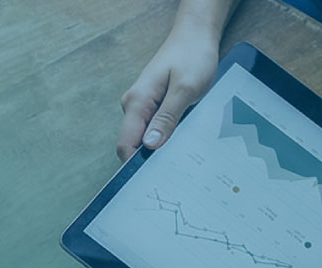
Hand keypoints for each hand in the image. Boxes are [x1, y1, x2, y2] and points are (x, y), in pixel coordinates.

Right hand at [118, 27, 220, 159]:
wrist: (196, 35)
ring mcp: (143, 105)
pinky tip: (182, 134)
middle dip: (151, 158)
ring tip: (183, 149)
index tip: (154, 178)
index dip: (136, 165)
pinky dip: (166, 134)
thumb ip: (166, 118)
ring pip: (145, 137)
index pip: (126, 145)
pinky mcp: (153, 105)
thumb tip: (150, 146)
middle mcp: (134, 105)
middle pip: (134, 145)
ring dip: (161, 146)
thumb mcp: (185, 89)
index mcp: (137, 102)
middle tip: (176, 167)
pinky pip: (154, 128)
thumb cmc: (192, 56)